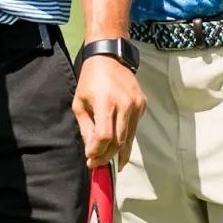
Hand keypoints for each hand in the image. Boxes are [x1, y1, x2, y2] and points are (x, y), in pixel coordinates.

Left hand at [73, 52, 145, 166]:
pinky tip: (119, 146)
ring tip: (111, 163)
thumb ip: (86, 128)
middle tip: (98, 164)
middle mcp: (125, 104)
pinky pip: (134, 128)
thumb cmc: (90, 80)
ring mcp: (137, 105)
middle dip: (107, 157)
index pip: (105, 136)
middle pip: (119, 141)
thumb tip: (91, 152)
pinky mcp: (143, 105)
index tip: (90, 160)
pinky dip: (126, 139)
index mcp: (106, 102)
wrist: (109, 57)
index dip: (98, 152)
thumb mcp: (79, 103)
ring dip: (119, 153)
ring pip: (129, 138)